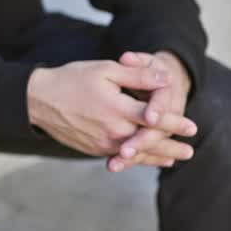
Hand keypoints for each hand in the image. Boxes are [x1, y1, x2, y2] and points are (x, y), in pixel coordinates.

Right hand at [26, 58, 196, 157]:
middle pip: (149, 143)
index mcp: (118, 109)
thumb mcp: (106, 70)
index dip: (174, 123)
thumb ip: (138, 75)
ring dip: (156, 157)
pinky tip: (144, 158)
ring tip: (173, 160)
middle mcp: (113, 131)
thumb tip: (165, 78)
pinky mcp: (93, 149)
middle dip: (171, 147)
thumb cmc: (72, 79)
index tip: (192, 127)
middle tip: (189, 151)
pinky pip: (120, 156)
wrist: (38, 100)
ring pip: (136, 154)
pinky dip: (136, 159)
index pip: (154, 119)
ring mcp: (102, 144)